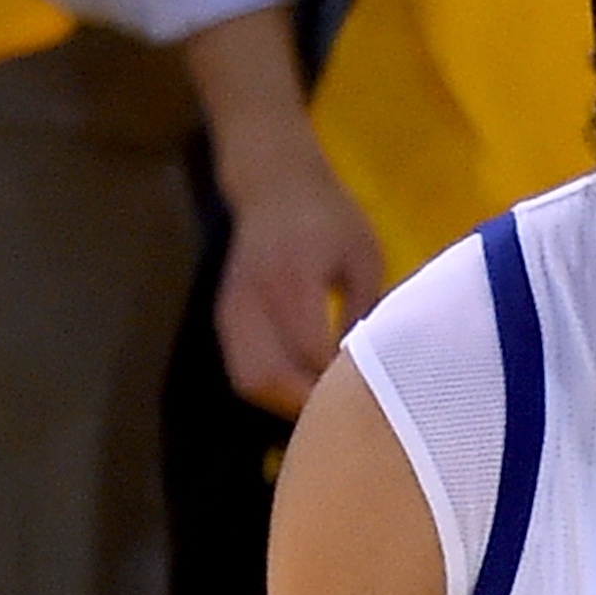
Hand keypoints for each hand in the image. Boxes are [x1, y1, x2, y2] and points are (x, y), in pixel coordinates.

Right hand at [215, 151, 386, 419]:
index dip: (339, 383)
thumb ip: (364, 312)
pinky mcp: (225, 316)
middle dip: (308, 404)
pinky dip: (269, 388)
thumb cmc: (330, 217)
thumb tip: (369, 370)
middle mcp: (255, 298)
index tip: (370, 395)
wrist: (274, 183)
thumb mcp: (364, 258)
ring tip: (322, 403)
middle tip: (345, 411)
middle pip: (272, 377)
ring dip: (285, 403)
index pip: (311, 352)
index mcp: (294, 279)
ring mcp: (234, 309)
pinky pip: (241, 370)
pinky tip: (299, 387)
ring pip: (251, 381)